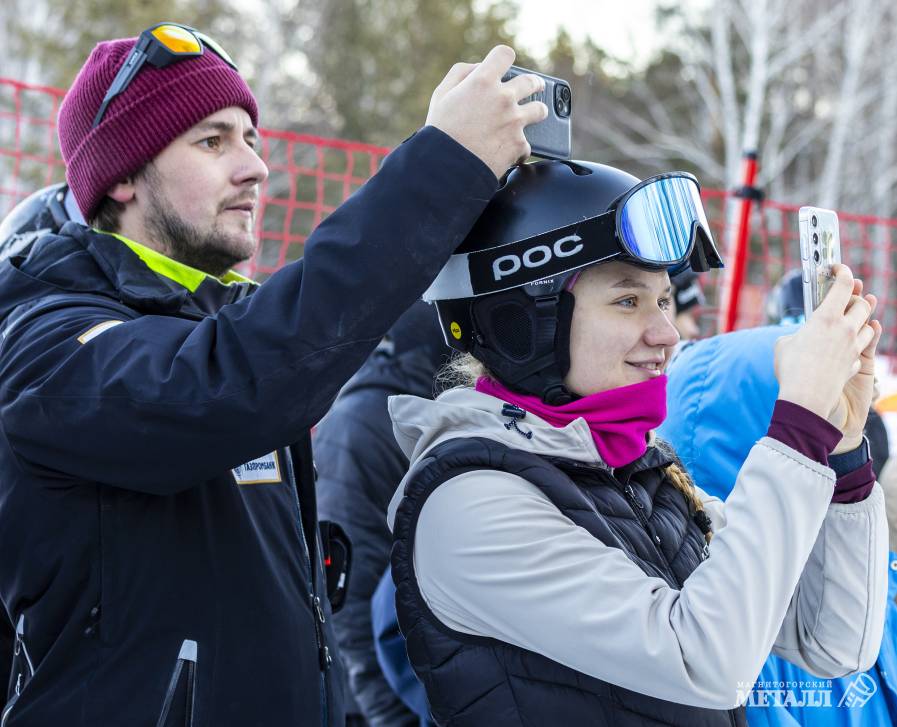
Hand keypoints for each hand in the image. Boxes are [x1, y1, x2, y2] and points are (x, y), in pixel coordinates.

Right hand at [425, 45, 548, 179]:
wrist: (447, 168)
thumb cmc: (440, 132)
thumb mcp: (441, 95)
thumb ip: (460, 73)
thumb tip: (478, 67)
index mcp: (483, 81)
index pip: (505, 54)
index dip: (505, 59)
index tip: (506, 65)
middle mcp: (503, 97)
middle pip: (531, 81)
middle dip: (534, 84)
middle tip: (535, 86)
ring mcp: (514, 121)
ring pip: (540, 110)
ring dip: (537, 112)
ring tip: (535, 115)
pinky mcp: (519, 144)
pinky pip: (527, 144)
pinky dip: (519, 148)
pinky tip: (510, 151)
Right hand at [774, 266, 878, 441]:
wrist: (806, 398)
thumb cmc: (790, 368)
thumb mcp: (784, 344)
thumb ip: (797, 334)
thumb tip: (800, 337)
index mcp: (826, 317)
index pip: (843, 285)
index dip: (842, 271)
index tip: (838, 268)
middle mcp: (845, 329)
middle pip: (863, 304)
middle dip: (856, 299)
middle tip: (846, 300)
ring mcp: (853, 347)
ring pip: (868, 326)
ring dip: (861, 322)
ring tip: (849, 323)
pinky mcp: (855, 364)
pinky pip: (861, 350)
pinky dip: (855, 347)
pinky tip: (845, 350)